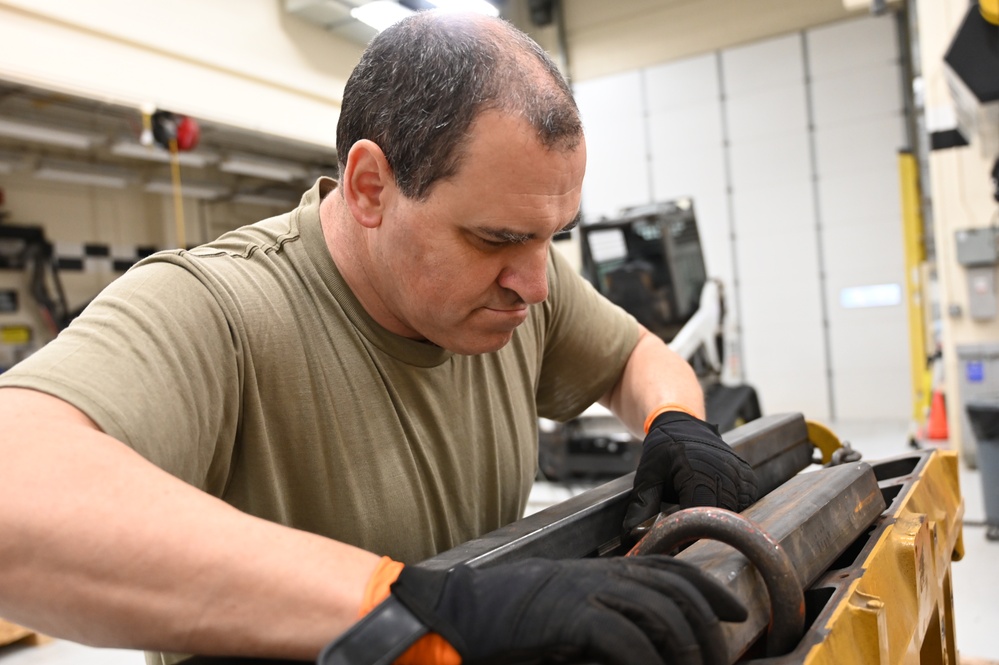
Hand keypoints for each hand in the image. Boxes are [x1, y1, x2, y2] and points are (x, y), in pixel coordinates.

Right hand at [390, 555, 746, 664]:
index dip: (710, 588)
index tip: (736, 611)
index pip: (671, 569)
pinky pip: (626, 641)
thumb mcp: (564, 604)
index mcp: (600, 569)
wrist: (459, 611)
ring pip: (660, 615)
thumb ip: (601, 610)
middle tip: (722, 659)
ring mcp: (586, 594)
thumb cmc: (507, 613)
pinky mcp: (571, 619)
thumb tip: (639, 638)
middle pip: (676, 592)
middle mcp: (600, 575)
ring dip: (685, 652)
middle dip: (708, 629)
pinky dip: (647, 663)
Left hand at [622, 411, 757, 539]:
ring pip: (735, 516)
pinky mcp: (749, 479)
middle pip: (720, 520)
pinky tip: (713, 501)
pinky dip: (730, 511)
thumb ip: (641, 508)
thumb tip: (632, 537)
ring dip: (717, 520)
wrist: (685, 425)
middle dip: (703, 531)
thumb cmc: (664, 450)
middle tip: (686, 528)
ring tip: (699, 508)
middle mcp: (725, 474)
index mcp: (698, 473)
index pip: (701, 517)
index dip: (689, 535)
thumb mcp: (647, 477)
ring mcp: (741, 476)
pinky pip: (745, 506)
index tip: (677, 543)